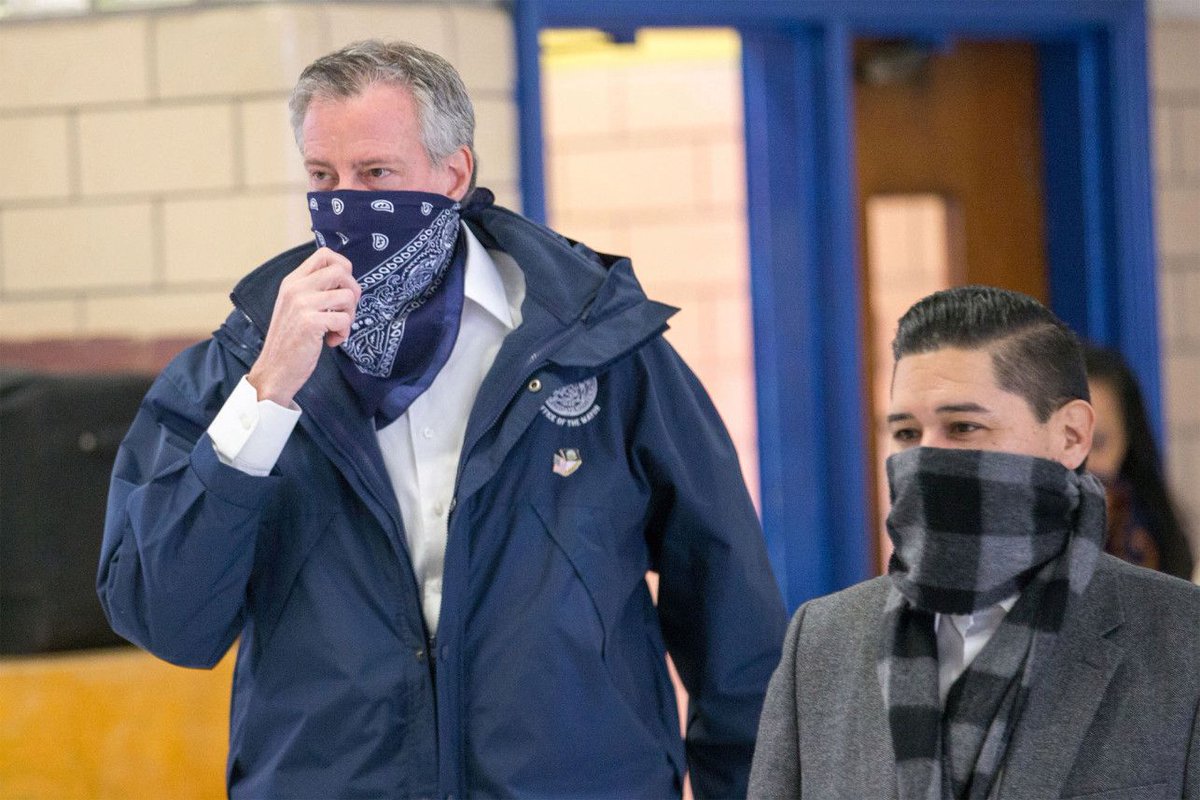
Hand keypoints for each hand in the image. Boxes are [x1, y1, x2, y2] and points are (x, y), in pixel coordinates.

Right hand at [247, 248, 359, 405]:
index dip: (344, 267)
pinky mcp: (310, 322)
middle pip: (341, 271)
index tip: (344, 288)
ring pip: (348, 296)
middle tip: (346, 311)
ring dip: (349, 316)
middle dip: (353, 292)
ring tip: (336, 329)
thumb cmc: (290, 340)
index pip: (325, 254)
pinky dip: (344, 333)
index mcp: (293, 281)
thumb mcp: (297, 307)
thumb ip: (314, 290)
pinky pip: (344, 319)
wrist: (275, 370)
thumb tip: (346, 280)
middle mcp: (296, 288)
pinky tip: (331, 341)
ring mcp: (302, 304)